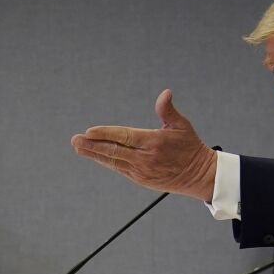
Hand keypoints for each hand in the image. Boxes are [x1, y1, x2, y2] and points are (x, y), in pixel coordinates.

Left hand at [70, 89, 218, 200]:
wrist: (199, 175)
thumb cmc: (190, 146)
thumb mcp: (182, 125)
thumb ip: (168, 110)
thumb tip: (165, 93)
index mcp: (154, 143)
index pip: (124, 137)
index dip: (105, 135)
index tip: (89, 131)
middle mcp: (145, 159)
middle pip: (113, 151)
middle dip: (92, 145)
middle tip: (75, 140)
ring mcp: (141, 171)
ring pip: (113, 161)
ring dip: (94, 154)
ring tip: (78, 147)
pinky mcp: (140, 179)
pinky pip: (119, 168)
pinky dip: (106, 161)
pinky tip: (95, 155)